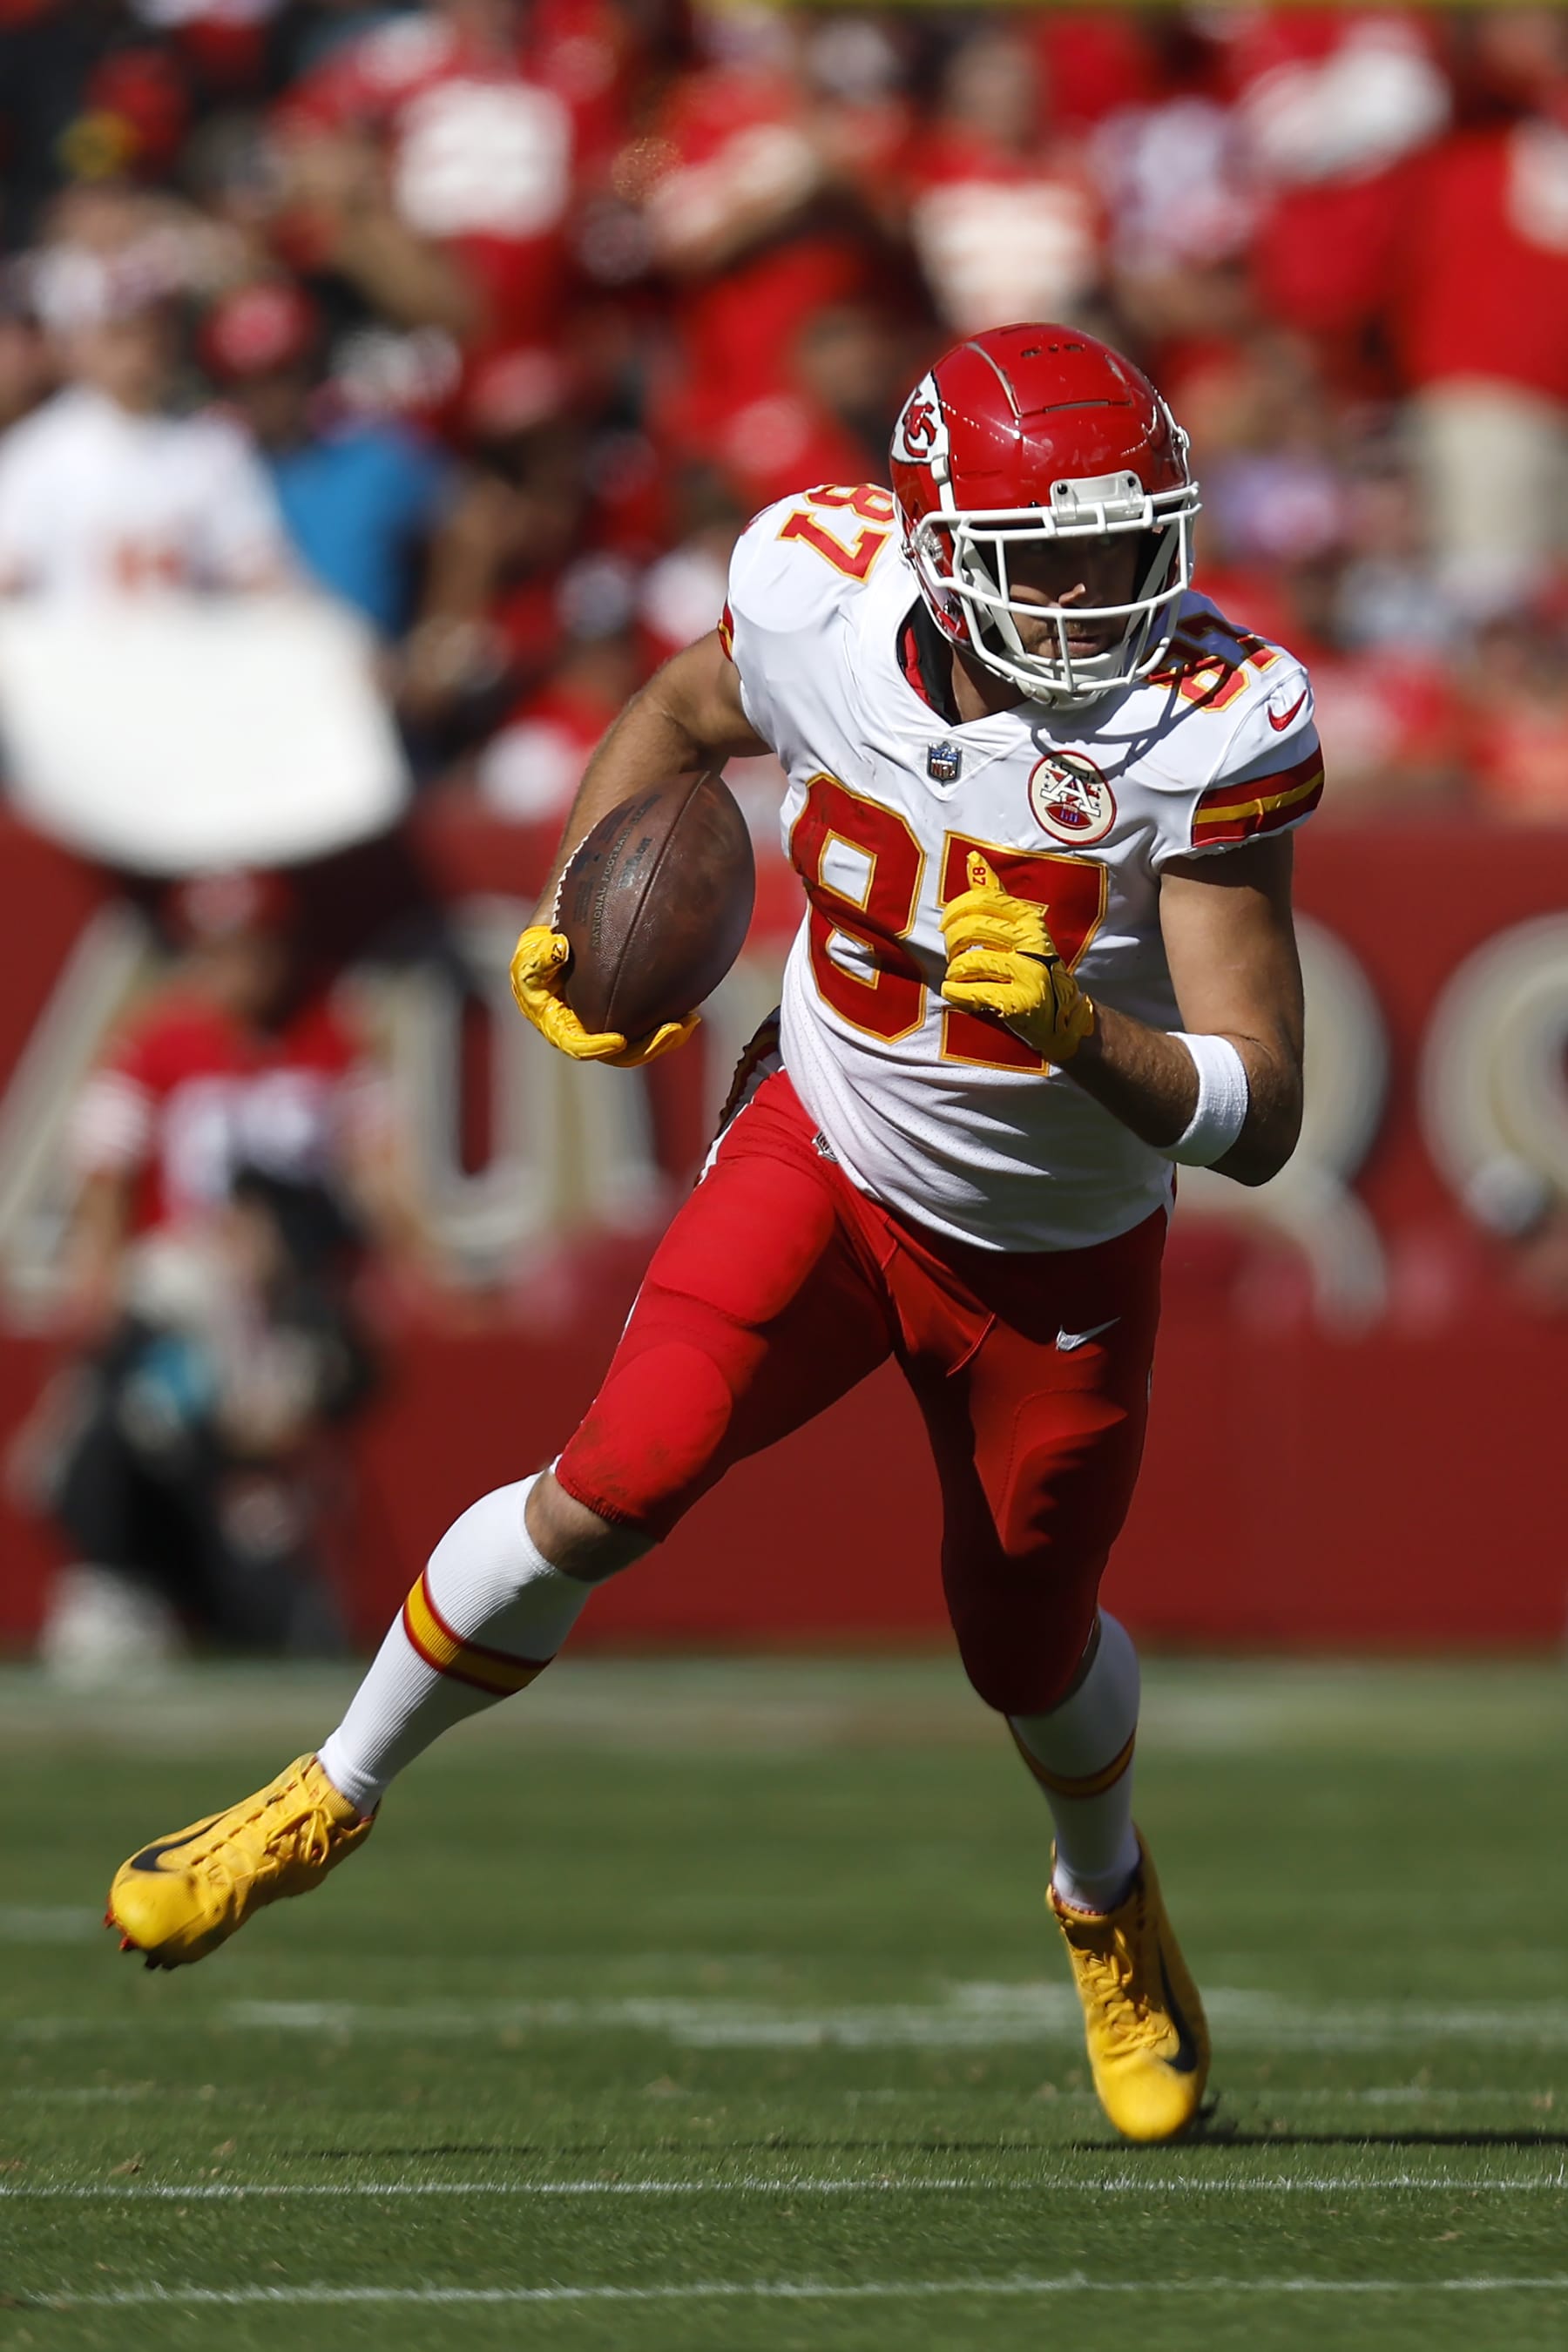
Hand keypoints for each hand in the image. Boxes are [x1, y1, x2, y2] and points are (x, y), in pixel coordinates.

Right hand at [508, 927, 697, 1067]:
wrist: (559, 940)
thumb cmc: (540, 949)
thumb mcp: (532, 952)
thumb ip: (540, 957)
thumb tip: (559, 949)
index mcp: (557, 1025)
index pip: (576, 1045)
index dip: (596, 1047)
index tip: (618, 1041)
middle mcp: (584, 1033)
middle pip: (617, 1054)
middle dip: (646, 1047)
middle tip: (672, 1030)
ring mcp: (607, 1029)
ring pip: (638, 1045)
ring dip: (664, 1038)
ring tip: (688, 1022)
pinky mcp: (626, 1019)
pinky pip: (648, 1028)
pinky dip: (668, 1022)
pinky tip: (691, 1011)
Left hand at [939, 853, 1094, 1063]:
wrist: (1061, 1014)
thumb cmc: (1030, 966)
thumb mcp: (1017, 927)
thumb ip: (993, 896)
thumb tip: (972, 857)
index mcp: (1028, 918)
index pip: (981, 900)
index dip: (954, 911)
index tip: (946, 926)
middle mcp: (1032, 941)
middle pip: (970, 929)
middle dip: (951, 944)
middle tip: (953, 955)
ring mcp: (1029, 972)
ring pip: (969, 962)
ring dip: (954, 972)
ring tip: (959, 977)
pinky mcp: (1021, 1001)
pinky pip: (972, 992)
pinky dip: (956, 994)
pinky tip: (957, 993)